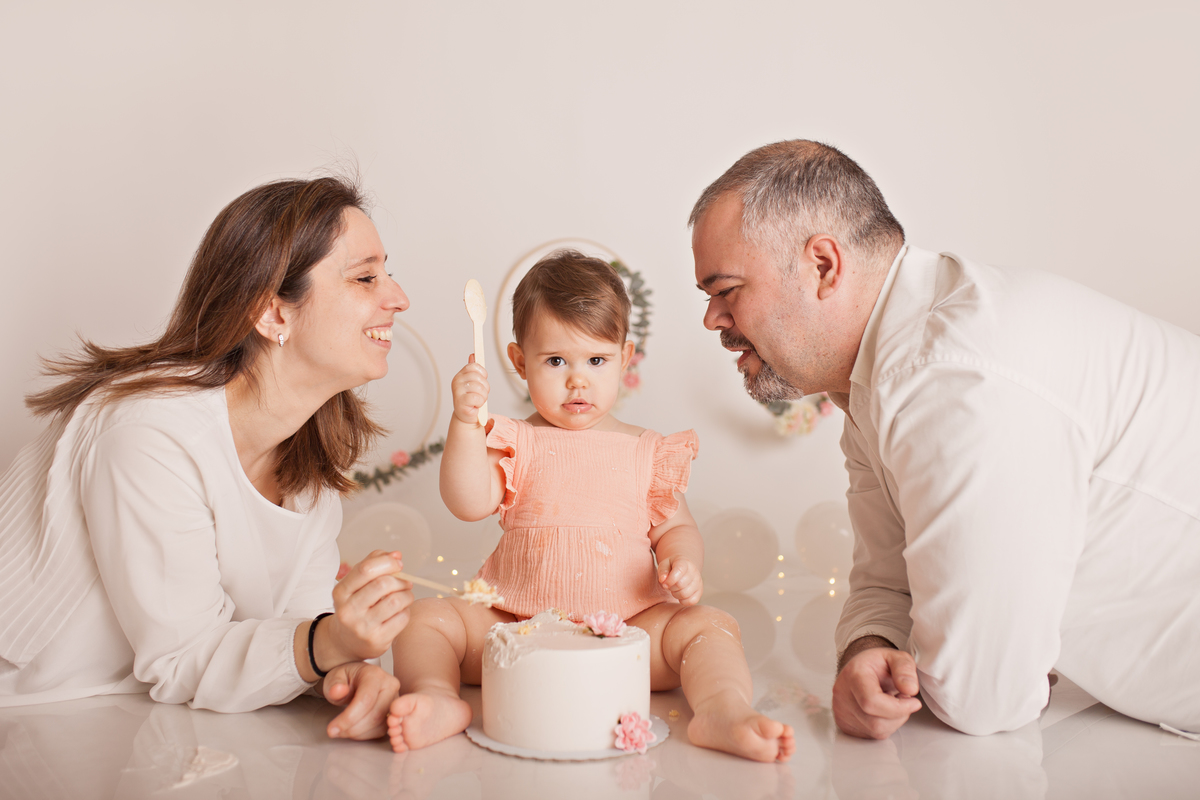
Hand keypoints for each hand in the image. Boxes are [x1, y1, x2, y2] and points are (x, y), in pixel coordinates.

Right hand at [321, 550, 412, 664]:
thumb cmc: (355, 607)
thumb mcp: (356, 585)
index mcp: (341, 592)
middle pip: (383, 584)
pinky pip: (402, 618)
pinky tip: (400, 612)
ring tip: (405, 596)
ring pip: (395, 601)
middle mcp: (348, 610)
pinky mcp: (376, 640)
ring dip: (407, 595)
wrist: (344, 642)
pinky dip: (406, 611)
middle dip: (400, 580)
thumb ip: (373, 565)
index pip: (365, 569)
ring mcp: (362, 627)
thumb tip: (396, 554)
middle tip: (405, 583)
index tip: (398, 563)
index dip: (387, 562)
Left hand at [323, 661, 400, 739]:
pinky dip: (364, 735)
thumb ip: (333, 685)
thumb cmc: (346, 680)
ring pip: (380, 725)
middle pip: (375, 715)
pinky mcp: (394, 714)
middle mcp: (390, 686)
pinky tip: (353, 729)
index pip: (366, 699)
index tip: (332, 729)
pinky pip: (381, 730)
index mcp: (374, 674)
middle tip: (334, 731)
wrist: (356, 680)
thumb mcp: (334, 678)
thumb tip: (338, 691)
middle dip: (352, 728)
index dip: (348, 718)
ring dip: (358, 733)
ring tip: (342, 730)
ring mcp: (395, 701)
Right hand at [450, 356, 488, 426]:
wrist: (466, 416)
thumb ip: (474, 369)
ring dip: (483, 396)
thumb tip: (473, 355)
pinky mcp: (460, 402)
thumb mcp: (474, 382)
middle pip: (479, 377)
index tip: (481, 381)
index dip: (482, 374)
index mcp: (460, 375)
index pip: (474, 366)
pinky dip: (480, 403)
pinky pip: (477, 398)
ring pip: (480, 388)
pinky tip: (475, 405)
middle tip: (480, 394)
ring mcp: (457, 392)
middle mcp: (456, 381)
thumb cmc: (471, 399)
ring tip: (477, 400)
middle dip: (485, 387)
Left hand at [657, 556, 701, 604]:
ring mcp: (698, 581)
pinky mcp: (700, 591)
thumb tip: (662, 580)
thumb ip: (662, 571)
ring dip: (676, 594)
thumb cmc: (672, 567)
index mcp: (684, 562)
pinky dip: (683, 601)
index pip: (679, 571)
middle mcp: (694, 571)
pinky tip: (680, 594)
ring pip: (685, 594)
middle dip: (671, 587)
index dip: (670, 580)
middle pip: (681, 584)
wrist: (684, 568)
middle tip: (669, 585)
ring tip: (674, 589)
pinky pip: (691, 601)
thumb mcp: (664, 564)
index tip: (664, 584)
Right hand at [832, 646, 921, 738]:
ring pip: (876, 731)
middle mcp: (842, 695)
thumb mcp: (895, 657)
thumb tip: (910, 689)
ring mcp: (841, 712)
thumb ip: (905, 669)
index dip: (898, 707)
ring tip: (891, 702)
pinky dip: (884, 726)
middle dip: (899, 715)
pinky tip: (882, 711)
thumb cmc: (876, 664)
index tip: (914, 702)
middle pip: (876, 722)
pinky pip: (871, 735)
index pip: (871, 701)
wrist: (859, 669)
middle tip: (902, 699)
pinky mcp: (844, 724)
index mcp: (853, 675)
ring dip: (893, 721)